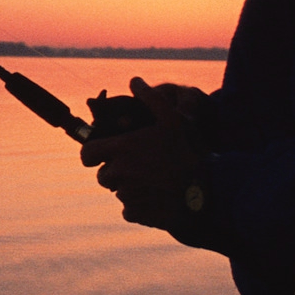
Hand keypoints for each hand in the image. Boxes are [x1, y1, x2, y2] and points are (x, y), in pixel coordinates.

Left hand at [80, 77, 206, 230]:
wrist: (208, 192)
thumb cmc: (189, 152)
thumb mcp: (173, 120)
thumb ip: (151, 98)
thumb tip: (134, 80)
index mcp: (123, 149)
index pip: (86, 154)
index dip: (93, 154)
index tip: (105, 153)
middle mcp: (120, 173)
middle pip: (103, 175)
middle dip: (115, 171)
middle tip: (139, 166)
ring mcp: (126, 195)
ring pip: (117, 192)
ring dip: (129, 187)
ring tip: (153, 180)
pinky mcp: (135, 214)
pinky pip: (128, 209)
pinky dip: (139, 205)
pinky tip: (157, 197)